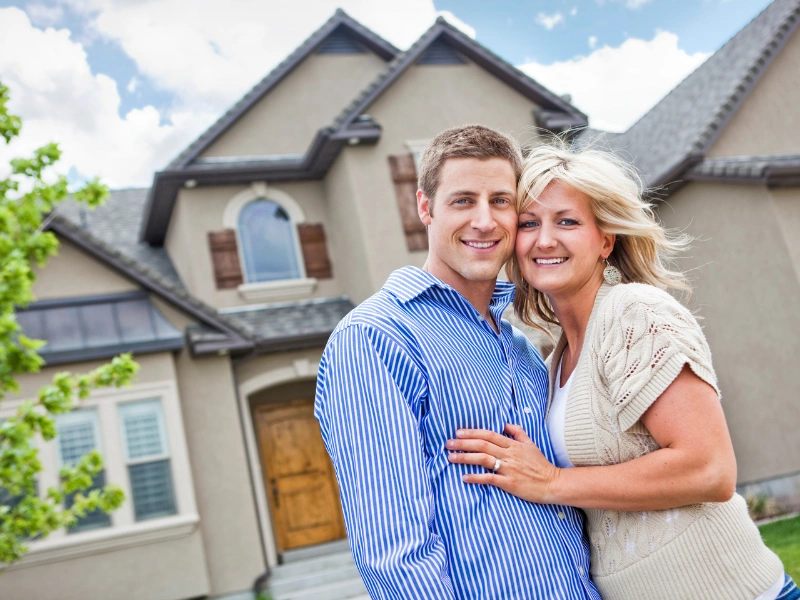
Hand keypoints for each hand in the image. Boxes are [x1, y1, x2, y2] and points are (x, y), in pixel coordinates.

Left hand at [446, 424, 561, 503]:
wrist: (553, 483)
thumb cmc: (541, 464)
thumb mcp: (531, 444)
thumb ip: (517, 432)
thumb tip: (505, 424)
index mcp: (512, 444)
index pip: (488, 435)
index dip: (472, 432)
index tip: (458, 432)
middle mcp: (509, 454)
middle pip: (482, 445)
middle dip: (463, 443)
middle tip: (448, 443)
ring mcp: (509, 468)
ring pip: (483, 459)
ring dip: (465, 458)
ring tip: (451, 458)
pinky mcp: (510, 483)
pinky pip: (490, 478)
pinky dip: (476, 477)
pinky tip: (465, 477)